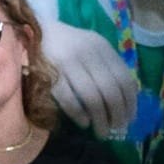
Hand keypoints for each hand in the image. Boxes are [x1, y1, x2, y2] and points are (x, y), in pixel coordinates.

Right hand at [40, 22, 135, 136]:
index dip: (130, 102)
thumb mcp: (93, 48)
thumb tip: (129, 97)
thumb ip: (109, 67)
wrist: (32, 31)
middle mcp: (87, 53)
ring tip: (102, 132)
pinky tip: (84, 123)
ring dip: (100, 119)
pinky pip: (68, 99)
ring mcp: (67, 62)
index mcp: (101, 47)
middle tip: (117, 129)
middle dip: (116, 114)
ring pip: (91, 96)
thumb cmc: (68, 45)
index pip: (124, 78)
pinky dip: (79, 114)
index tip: (130, 119)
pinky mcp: (49, 73)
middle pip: (110, 90)